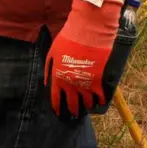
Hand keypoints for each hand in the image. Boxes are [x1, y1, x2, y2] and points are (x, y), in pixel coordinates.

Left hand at [45, 0, 120, 117]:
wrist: (87, 32)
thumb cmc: (67, 39)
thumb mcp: (52, 53)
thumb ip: (48, 69)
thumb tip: (46, 82)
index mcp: (58, 78)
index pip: (55, 99)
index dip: (57, 108)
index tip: (58, 113)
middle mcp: (70, 84)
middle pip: (71, 104)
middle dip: (72, 110)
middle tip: (74, 115)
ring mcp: (85, 84)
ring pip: (86, 103)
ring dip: (86, 106)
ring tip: (86, 108)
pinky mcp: (98, 81)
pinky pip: (99, 97)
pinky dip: (100, 101)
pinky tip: (99, 103)